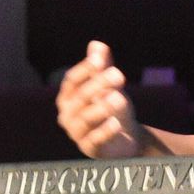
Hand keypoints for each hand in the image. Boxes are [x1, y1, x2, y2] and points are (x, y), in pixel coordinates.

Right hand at [56, 40, 142, 158]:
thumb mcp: (110, 85)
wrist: (125, 137)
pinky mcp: (89, 148)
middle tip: (118, 75)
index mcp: (69, 96)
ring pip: (86, 119)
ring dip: (102, 108)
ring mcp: (77, 132)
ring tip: (119, 98)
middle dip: (98, 84)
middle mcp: (68, 114)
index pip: (72, 80)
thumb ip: (103, 66)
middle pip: (81, 97)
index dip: (85, 69)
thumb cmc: (112, 106)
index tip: (99, 59)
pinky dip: (104, 131)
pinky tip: (115, 123)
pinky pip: (94, 140)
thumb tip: (96, 45)